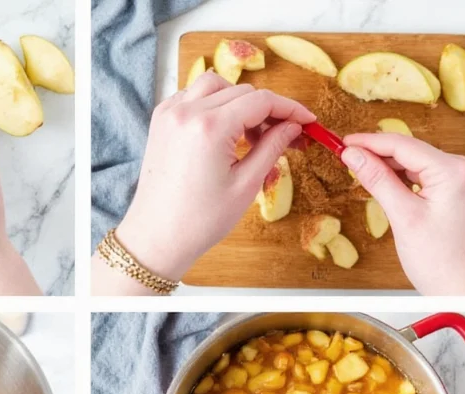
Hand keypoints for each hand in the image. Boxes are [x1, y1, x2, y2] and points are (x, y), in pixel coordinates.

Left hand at [92, 72, 315, 294]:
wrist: (157, 237)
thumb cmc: (201, 220)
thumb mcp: (246, 185)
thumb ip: (272, 147)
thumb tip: (293, 126)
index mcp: (210, 127)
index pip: (261, 101)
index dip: (290, 108)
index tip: (308, 121)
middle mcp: (186, 112)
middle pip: (241, 91)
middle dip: (267, 110)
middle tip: (284, 136)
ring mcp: (169, 114)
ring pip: (215, 86)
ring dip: (239, 101)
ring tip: (249, 135)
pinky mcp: (159, 121)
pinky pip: (192, 96)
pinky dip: (212, 104)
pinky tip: (223, 131)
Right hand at [341, 134, 464, 294]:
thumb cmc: (445, 264)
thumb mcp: (403, 218)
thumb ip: (377, 181)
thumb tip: (354, 156)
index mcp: (454, 171)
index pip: (402, 144)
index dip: (368, 142)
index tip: (343, 143)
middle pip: (412, 152)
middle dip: (378, 155)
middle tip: (346, 160)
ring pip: (420, 165)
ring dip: (391, 169)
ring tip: (363, 176)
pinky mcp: (464, 195)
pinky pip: (430, 178)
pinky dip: (407, 181)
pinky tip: (389, 189)